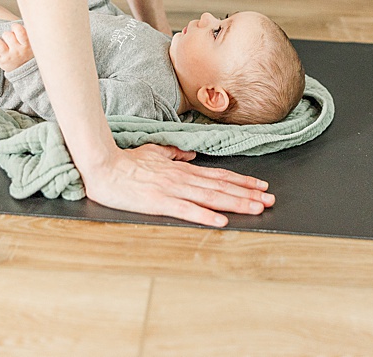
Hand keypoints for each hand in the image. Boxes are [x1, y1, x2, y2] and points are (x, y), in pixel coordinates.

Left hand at [0, 23, 33, 71]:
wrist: (26, 70)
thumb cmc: (28, 52)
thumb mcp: (32, 44)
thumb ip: (27, 35)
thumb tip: (18, 24)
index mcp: (27, 45)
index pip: (21, 32)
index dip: (16, 26)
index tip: (14, 27)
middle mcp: (18, 51)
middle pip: (8, 36)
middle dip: (6, 33)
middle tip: (7, 35)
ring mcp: (8, 57)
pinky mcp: (0, 62)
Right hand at [81, 145, 274, 226]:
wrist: (102, 166)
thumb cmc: (126, 161)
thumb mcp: (155, 151)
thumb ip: (175, 154)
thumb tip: (192, 155)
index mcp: (183, 169)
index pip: (220, 176)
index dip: (242, 181)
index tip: (261, 186)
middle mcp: (184, 178)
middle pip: (222, 187)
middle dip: (248, 194)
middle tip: (270, 200)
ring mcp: (173, 190)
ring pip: (211, 197)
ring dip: (236, 203)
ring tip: (256, 209)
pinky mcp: (159, 202)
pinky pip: (187, 210)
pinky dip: (206, 215)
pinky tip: (221, 221)